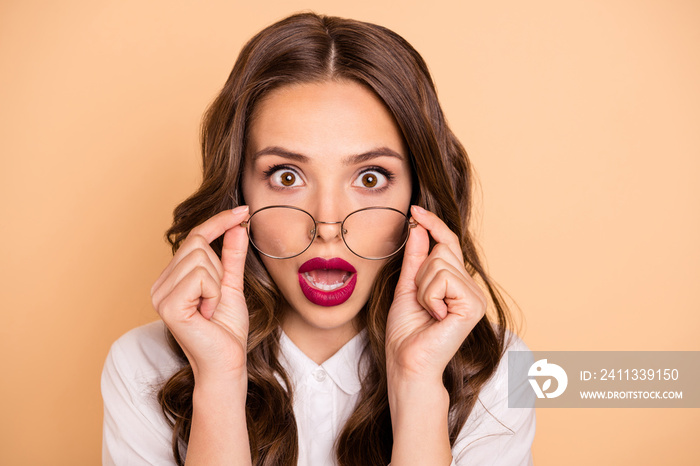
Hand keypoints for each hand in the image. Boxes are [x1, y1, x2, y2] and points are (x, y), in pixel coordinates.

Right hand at [150, 206, 249, 381]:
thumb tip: (237, 226)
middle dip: (218, 270)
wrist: (227, 361)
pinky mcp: (167, 305)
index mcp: (172, 278)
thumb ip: (231, 256)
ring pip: (199, 258)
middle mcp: (160, 284)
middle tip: (216, 300)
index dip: (219, 222)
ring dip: (217, 285)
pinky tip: (206, 314)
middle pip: (197, 245)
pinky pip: (200, 277)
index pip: (194, 237)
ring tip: (210, 309)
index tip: (244, 210)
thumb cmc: (227, 330)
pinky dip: (213, 293)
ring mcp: (160, 295)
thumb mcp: (232, 285)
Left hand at [385, 205, 486, 382]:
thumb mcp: (407, 286)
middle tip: (420, 301)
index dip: (432, 224)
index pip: (447, 243)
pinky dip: (429, 296)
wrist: (407, 361)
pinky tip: (435, 317)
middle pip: (441, 250)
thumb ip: (415, 257)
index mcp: (456, 282)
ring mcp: (474, 296)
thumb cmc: (406, 331)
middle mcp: (469, 286)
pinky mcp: (473, 305)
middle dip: (419, 273)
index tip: (415, 209)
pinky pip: (442, 279)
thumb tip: (418, 226)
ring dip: (422, 288)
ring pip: (439, 264)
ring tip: (427, 311)